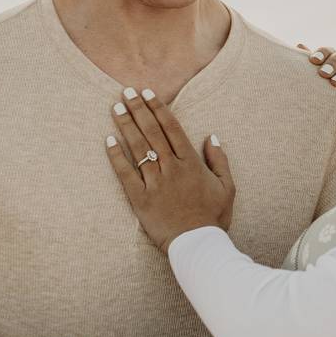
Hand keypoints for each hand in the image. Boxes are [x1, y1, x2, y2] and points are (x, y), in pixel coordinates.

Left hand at [105, 87, 235, 252]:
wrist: (198, 245)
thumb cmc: (214, 216)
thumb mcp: (228, 186)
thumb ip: (219, 160)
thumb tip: (211, 137)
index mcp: (191, 163)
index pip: (172, 128)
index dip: (158, 108)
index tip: (148, 93)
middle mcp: (171, 168)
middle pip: (152, 132)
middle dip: (138, 110)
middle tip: (126, 91)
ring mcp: (155, 183)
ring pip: (138, 148)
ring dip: (126, 126)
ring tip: (116, 108)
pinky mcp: (140, 199)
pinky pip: (125, 174)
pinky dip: (116, 157)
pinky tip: (108, 141)